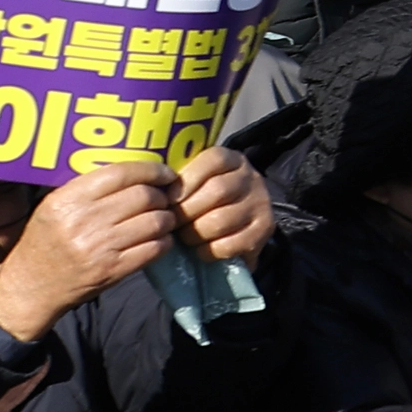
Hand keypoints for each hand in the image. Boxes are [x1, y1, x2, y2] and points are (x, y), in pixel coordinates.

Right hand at [0, 163, 180, 346]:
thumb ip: (88, 187)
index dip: (152, 170)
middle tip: (164, 198)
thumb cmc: (45, 241)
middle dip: (162, 195)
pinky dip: (164, 241)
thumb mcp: (54, 206)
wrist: (31, 287)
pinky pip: (155, 248)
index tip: (165, 173)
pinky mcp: (113, 270)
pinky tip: (158, 239)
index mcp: (68, 199)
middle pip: (145, 196)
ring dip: (167, 218)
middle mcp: (84, 221)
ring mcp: (100, 248)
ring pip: (156, 222)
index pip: (122, 173)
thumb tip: (134, 168)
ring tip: (163, 218)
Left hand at [172, 143, 275, 263]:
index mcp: (232, 160)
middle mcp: (251, 178)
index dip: (188, 179)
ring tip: (185, 237)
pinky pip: (229, 244)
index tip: (169, 198)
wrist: (237, 228)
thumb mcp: (195, 182)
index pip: (214, 160)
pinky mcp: (263, 231)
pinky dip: (208, 251)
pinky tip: (201, 249)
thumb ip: (177, 179)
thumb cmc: (204, 202)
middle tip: (172, 223)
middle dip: (186, 212)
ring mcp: (261, 204)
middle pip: (217, 191)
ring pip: (220, 220)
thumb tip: (148, 187)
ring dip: (194, 233)